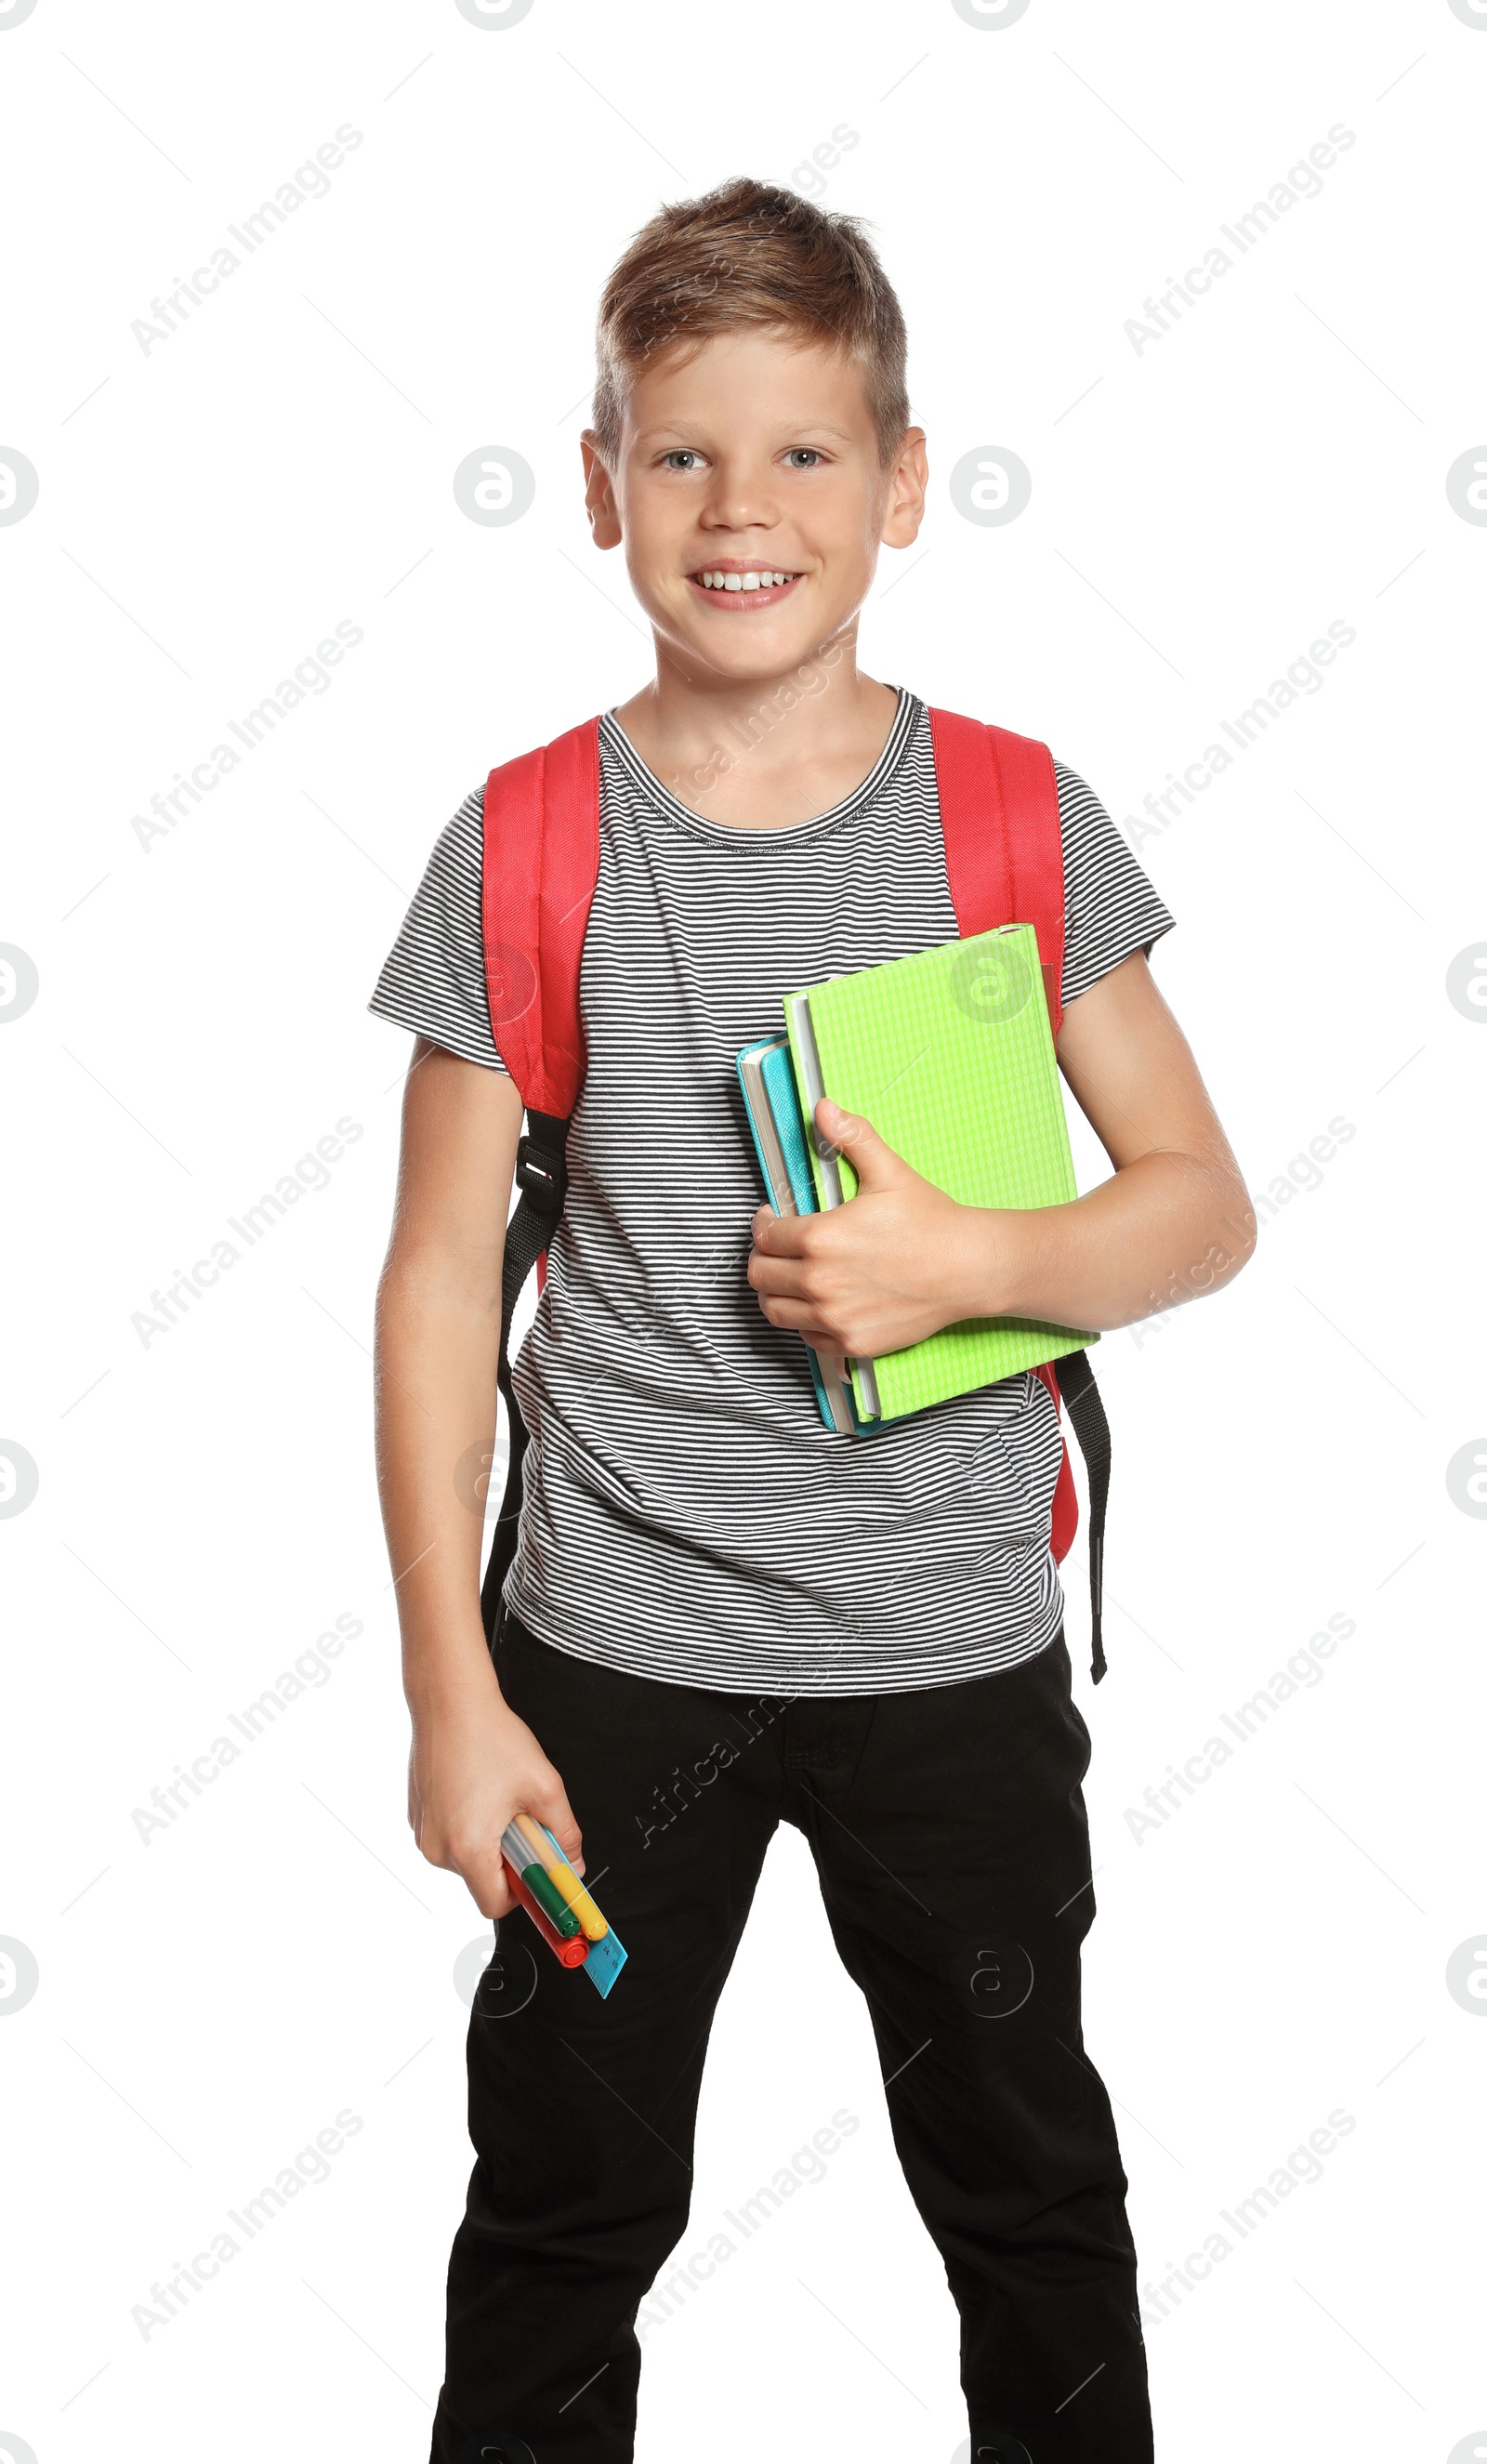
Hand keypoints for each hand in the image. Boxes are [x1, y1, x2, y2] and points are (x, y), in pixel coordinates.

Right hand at [408, 1669, 583, 1920]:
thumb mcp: (544, 1788)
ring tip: (498, 1796)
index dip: (524, 1893)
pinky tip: (478, 1787)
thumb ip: (564, 1835)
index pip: (496, 1904)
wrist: (450, 1701)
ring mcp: (422, 1831)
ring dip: (487, 1838)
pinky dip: (467, 1822)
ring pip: (465, 1857)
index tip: (539, 1872)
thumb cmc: (492, 1738)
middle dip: (507, 1858)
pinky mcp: (417, 1814)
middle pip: (481, 1879)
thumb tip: (573, 1864)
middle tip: (522, 1820)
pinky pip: (448, 1835)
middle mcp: (437, 1847)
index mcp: (468, 1847)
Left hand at [747, 1099, 1008, 1357]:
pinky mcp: (851, 1342)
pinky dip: (806, 1321)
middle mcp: (820, 1283)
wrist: (969, 1268)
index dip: (763, 1224)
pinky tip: (821, 1302)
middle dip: (764, 1257)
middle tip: (779, 1249)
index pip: (763, 1236)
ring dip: (777, 1292)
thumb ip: (851, 1138)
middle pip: (759, 1275)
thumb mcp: (889, 1172)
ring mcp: (834, 1317)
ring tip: (792, 1277)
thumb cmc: (932, 1224)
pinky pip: (806, 1337)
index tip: (771, 1220)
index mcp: (821, 1239)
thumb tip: (824, 1109)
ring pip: (774, 1310)